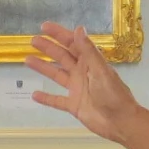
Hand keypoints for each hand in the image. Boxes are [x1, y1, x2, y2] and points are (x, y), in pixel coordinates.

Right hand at [25, 22, 138, 143]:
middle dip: (48, 48)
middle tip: (32, 40)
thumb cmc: (113, 94)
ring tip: (27, 60)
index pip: (72, 43)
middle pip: (62, 57)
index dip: (59, 34)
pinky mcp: (74, 105)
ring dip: (43, 67)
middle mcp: (82, 73)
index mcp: (90, 62)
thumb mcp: (100, 70)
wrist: (120, 121)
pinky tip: (34, 95)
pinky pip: (57, 100)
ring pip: (56, 75)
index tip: (44, 27)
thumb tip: (78, 28)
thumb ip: (88, 51)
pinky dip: (46, 98)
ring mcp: (77, 89)